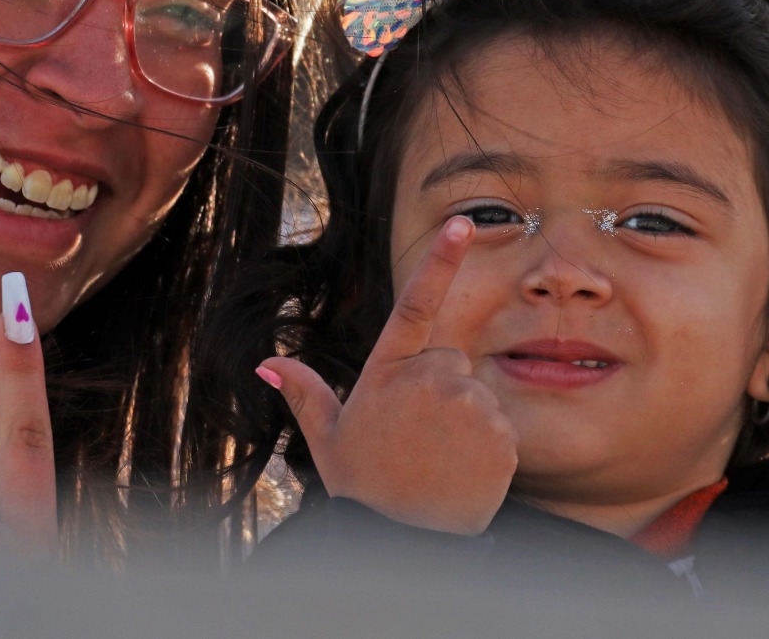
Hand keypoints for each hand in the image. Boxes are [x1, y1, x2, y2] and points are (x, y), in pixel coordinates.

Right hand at [260, 217, 517, 535]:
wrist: (401, 545)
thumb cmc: (364, 490)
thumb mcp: (328, 440)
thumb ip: (306, 393)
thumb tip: (266, 362)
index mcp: (388, 370)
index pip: (415, 302)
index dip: (440, 258)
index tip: (464, 222)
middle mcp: (431, 377)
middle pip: (451, 363)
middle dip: (441, 392)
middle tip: (418, 439)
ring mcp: (468, 404)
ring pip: (478, 397)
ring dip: (465, 424)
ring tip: (438, 462)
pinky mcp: (500, 433)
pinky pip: (502, 429)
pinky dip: (489, 451)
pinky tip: (462, 475)